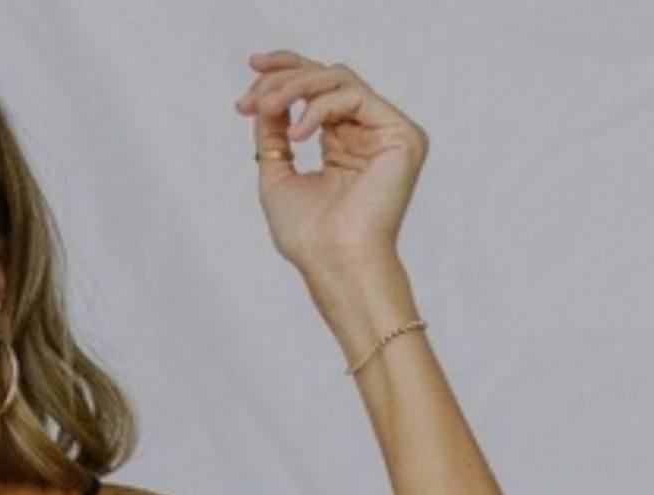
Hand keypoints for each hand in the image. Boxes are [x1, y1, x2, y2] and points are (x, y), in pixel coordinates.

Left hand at [236, 51, 426, 277]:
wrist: (334, 263)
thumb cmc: (308, 235)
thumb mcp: (278, 173)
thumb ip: (274, 133)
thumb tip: (263, 98)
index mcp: (346, 144)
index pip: (319, 92)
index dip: (286, 73)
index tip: (251, 71)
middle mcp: (370, 134)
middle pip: (328, 78)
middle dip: (284, 77)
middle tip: (253, 96)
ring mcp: (388, 133)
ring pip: (339, 80)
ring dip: (295, 87)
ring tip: (265, 107)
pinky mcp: (402, 135)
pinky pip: (354, 97)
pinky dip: (318, 107)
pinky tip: (297, 133)